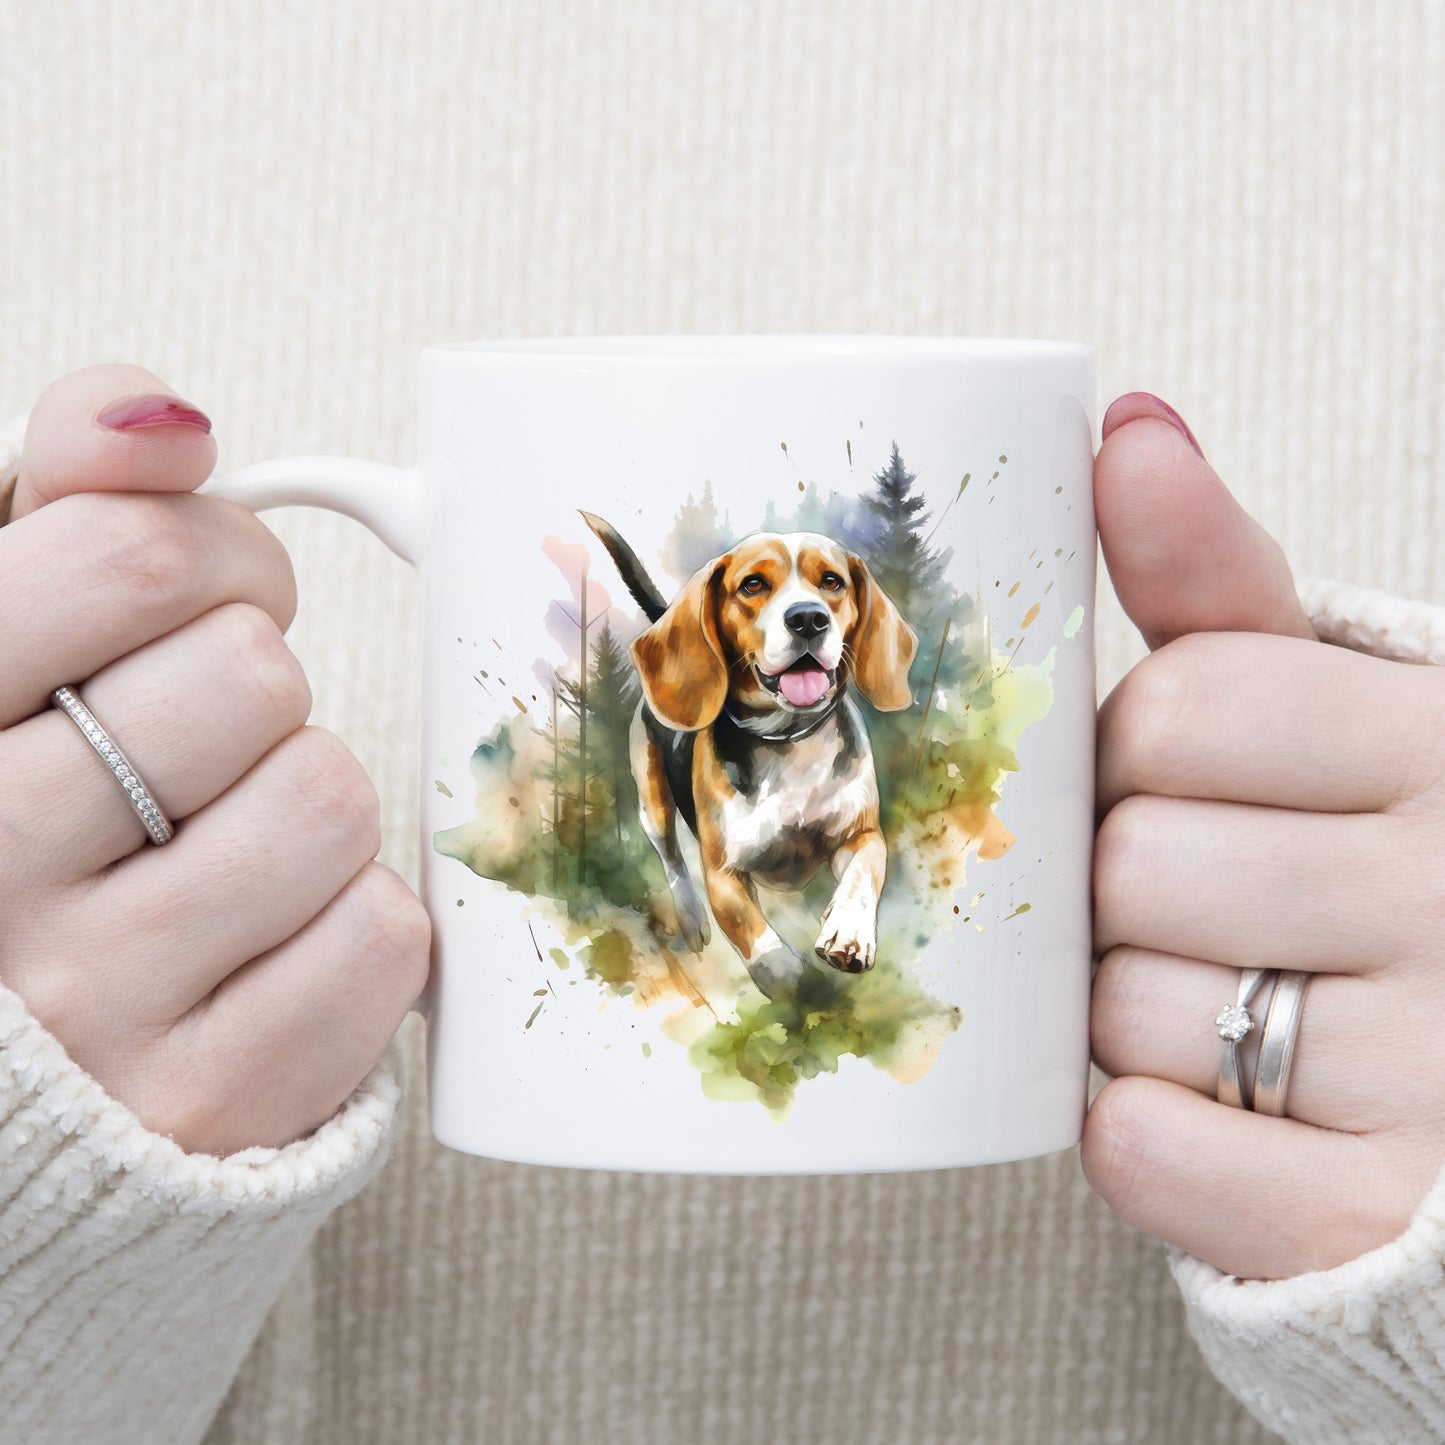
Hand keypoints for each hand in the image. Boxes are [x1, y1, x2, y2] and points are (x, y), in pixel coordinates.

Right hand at [0, 364, 428, 1155]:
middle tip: (204, 742)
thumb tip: (167, 418)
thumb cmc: (33, 813)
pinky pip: (381, 936)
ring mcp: (94, 1007)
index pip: (130, 559)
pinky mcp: (212, 1102)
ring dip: (306, 803)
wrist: (33, 1071)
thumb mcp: (8, 638)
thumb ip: (70, 502)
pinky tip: (267, 941)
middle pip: (251, 675)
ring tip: (224, 846)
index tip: (200, 599)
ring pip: (327, 797)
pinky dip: (354, 922)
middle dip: (254, 687)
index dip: (215, 557)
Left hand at [1081, 392, 1444, 1280]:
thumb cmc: (1364, 850)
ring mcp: (1433, 1072)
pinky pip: (1146, 1150)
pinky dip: (1139, 1132)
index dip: (1140, 747)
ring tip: (1218, 997)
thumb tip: (1127, 426)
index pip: (1186, 705)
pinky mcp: (1366, 1215)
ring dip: (1129, 1009)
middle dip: (1126, 882)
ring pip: (1128, 1012)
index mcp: (1437, 743)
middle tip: (1192, 900)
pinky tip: (1198, 1104)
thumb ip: (1216, 578)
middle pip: (1134, 863)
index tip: (1180, 773)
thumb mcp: (1323, 699)